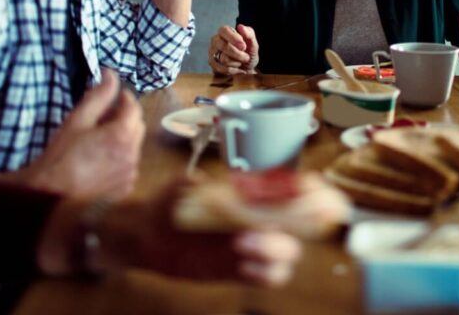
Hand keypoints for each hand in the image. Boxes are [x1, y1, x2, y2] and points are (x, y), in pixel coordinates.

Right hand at [22, 69, 143, 198]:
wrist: (51, 194)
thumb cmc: (61, 156)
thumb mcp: (77, 120)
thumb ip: (99, 95)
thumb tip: (111, 74)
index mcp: (122, 134)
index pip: (134, 107)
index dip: (125, 98)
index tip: (114, 97)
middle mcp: (132, 154)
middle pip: (138, 126)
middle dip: (125, 118)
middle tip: (103, 119)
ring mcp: (131, 173)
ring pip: (134, 146)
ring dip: (123, 139)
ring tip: (98, 142)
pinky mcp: (126, 187)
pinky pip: (129, 165)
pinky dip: (120, 159)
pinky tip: (100, 161)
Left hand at [104, 179, 302, 285]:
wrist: (147, 236)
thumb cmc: (166, 205)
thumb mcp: (175, 189)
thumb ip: (188, 184)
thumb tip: (200, 181)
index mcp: (251, 194)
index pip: (291, 190)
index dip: (308, 191)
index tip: (311, 191)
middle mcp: (259, 218)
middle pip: (299, 225)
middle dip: (292, 227)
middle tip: (256, 230)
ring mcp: (253, 246)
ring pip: (287, 254)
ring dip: (275, 253)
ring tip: (242, 248)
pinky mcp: (242, 271)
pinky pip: (270, 277)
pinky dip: (267, 275)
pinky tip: (244, 269)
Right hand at [209, 24, 258, 74]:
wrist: (247, 68)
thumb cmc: (248, 53)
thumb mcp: (253, 43)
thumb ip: (249, 34)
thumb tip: (240, 27)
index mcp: (225, 32)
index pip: (224, 30)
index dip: (233, 38)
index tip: (243, 46)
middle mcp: (216, 40)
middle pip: (222, 46)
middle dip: (237, 54)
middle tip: (246, 57)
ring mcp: (212, 52)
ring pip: (224, 59)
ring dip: (237, 63)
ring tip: (241, 62)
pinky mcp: (212, 63)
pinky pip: (222, 68)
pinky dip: (233, 70)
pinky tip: (237, 68)